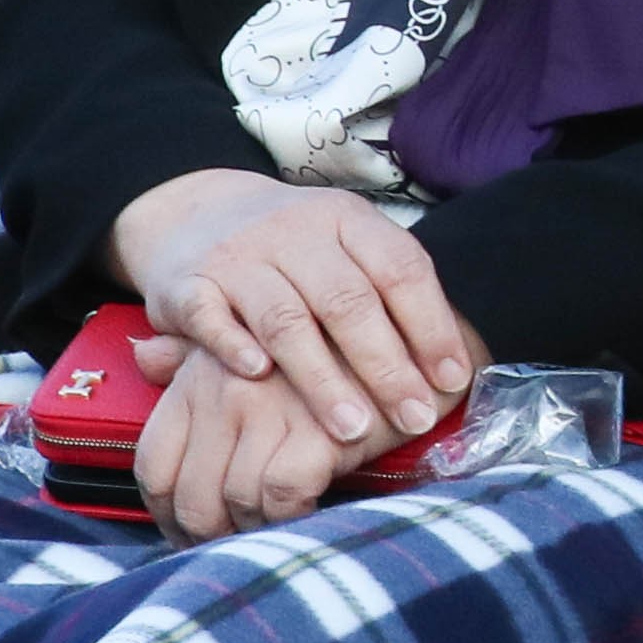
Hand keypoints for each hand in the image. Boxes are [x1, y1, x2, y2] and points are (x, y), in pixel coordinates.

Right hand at [108, 168, 475, 454]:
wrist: (196, 213)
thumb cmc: (294, 251)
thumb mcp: (346, 250)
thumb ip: (388, 296)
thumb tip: (454, 370)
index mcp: (348, 220)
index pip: (400, 269)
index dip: (432, 326)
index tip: (453, 380)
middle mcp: (296, 231)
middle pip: (348, 301)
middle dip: (387, 367)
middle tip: (414, 418)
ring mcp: (240, 256)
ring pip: (286, 320)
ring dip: (322, 379)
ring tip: (352, 429)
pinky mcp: (187, 283)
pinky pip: (211, 318)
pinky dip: (234, 348)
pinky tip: (259, 378)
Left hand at [137, 353, 358, 540]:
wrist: (409, 342)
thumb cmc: (329, 347)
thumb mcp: (250, 335)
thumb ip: (191, 353)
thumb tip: (146, 356)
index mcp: (199, 373)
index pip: (154, 463)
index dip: (164, 512)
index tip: (185, 531)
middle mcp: (227, 389)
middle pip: (190, 494)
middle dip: (207, 535)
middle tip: (229, 547)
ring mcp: (271, 409)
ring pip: (235, 501)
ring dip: (254, 529)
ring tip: (272, 529)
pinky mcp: (316, 429)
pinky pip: (281, 497)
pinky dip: (289, 517)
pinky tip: (305, 510)